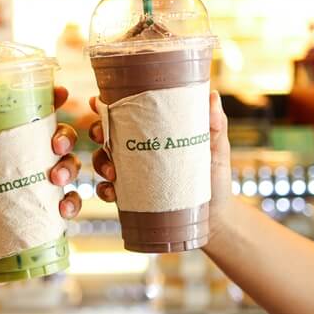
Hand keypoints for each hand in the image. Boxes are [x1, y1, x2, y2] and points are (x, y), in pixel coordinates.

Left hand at [0, 87, 81, 299]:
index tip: (59, 93)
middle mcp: (24, 168)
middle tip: (56, 145)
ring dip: (72, 168)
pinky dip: (72, 204)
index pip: (31, 118)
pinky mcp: (43, 220)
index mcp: (1, 149)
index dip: (50, 102)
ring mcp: (36, 194)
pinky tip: (62, 209)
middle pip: (57, 141)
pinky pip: (68, 207)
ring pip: (69, 170)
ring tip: (56, 177)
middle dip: (66, 136)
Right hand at [89, 91, 231, 234]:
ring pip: (102, 160)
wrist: (216, 216)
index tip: (97, 101)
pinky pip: (108, 191)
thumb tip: (213, 96)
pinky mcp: (131, 197)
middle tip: (101, 135)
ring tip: (112, 172)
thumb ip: (215, 123)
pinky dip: (104, 190)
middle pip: (106, 133)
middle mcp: (138, 150)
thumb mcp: (216, 148)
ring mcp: (132, 173)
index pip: (125, 113)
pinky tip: (112, 192)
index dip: (106, 104)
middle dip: (96, 131)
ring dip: (99, 162)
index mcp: (153, 131)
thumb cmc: (215, 177)